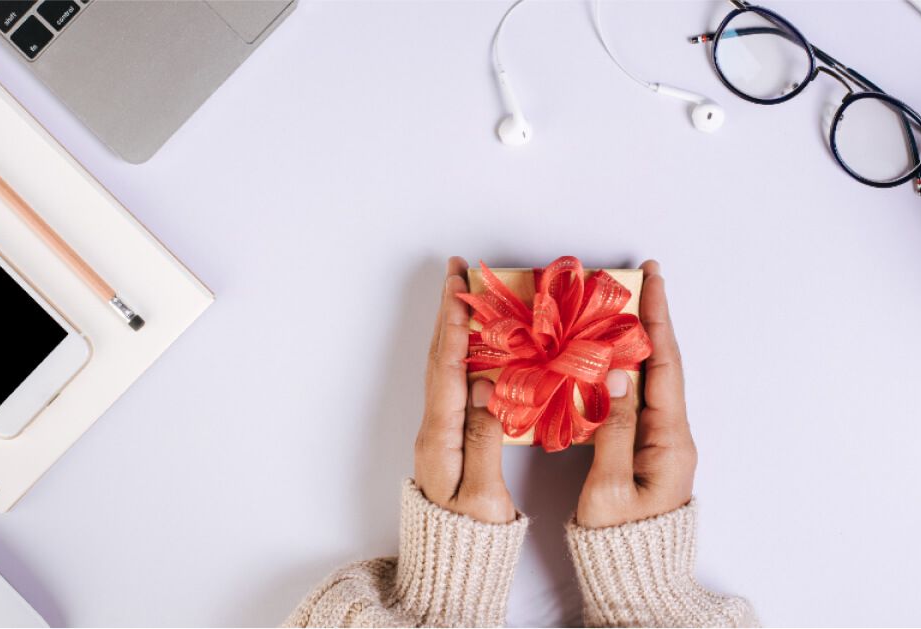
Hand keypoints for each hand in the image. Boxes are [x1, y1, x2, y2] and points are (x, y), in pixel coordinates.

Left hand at [413, 257, 515, 523]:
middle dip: (450, 312)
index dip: (454, 323)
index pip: (447, 367)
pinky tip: (481, 345)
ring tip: (469, 294)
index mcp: (440, 437)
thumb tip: (485, 384)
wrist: (449, 568)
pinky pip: (458, 385)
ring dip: (457, 329)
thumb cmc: (468, 538)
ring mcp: (440, 433)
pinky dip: (466, 355)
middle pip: (440, 358)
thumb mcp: (482, 494)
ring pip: (447, 369)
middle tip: (461, 271)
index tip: (460, 283)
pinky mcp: (452, 440)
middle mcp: (434, 429)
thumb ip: (484, 437)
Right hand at [576, 260, 696, 528]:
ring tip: (622, 306)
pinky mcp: (647, 449)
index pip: (663, 365)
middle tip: (641, 278)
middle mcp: (672, 434)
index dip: (656, 319)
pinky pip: (638, 398)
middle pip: (662, 363)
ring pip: (650, 378)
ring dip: (638, 341)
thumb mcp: (608, 488)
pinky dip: (626, 368)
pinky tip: (610, 355)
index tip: (652, 280)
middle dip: (652, 318)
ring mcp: (661, 441)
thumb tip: (615, 375)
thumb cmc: (619, 541)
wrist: (636, 578)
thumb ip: (612, 430)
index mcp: (669, 440)